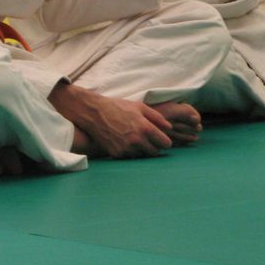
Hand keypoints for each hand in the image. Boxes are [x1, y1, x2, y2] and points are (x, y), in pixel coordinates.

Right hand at [49, 82, 174, 157]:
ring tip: (136, 138)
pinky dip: (131, 151)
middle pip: (155, 153)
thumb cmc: (119, 107)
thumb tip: (169, 127)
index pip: (165, 144)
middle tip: (149, 139)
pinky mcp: (117, 154)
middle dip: (155, 147)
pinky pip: (130, 157)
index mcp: (145, 128)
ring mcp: (126, 149)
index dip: (165, 141)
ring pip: (142, 155)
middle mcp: (137, 141)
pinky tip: (126, 141)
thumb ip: (157, 117)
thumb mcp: (140, 107)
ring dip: (142, 150)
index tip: (161, 138)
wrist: (95, 114)